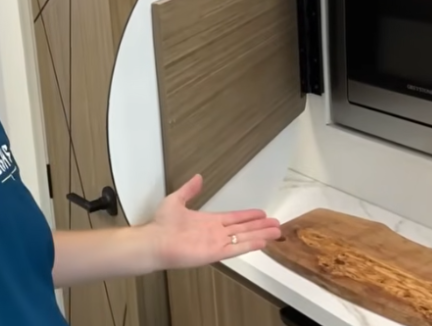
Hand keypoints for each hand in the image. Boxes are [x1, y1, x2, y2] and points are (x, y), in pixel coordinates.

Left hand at [145, 174, 281, 270]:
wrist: (155, 241)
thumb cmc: (162, 224)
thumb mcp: (176, 200)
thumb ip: (189, 190)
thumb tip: (198, 177)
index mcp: (209, 221)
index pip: (234, 218)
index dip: (248, 216)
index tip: (262, 213)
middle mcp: (216, 232)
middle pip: (243, 228)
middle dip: (260, 226)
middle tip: (277, 224)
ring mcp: (216, 243)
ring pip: (244, 238)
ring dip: (260, 234)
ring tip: (276, 232)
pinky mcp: (215, 253)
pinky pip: (236, 248)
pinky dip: (249, 245)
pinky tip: (262, 242)